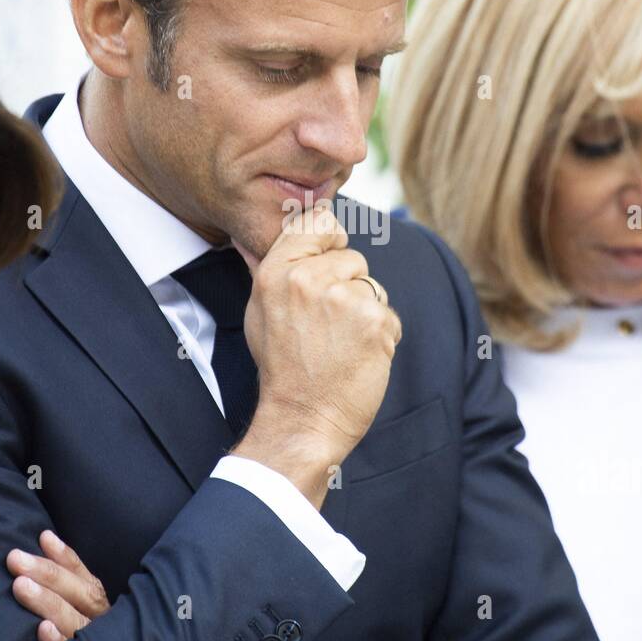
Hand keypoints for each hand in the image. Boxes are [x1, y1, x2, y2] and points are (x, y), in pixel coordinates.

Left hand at [6, 531, 109, 640]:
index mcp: (104, 613)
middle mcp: (105, 630)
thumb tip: (42, 543)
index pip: (85, 580)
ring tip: (20, 586)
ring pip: (75, 622)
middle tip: (15, 559)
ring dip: (48, 602)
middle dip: (47, 574)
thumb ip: (70, 591)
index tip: (43, 537)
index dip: (67, 558)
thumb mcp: (83, 619)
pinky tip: (42, 632)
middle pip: (79, 596)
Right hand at [231, 202, 401, 507]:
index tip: (327, 264)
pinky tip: (358, 357)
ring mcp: (345, 299)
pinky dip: (380, 336)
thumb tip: (252, 237)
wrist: (302, 420)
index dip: (329, 240)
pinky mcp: (376, 321)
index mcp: (277, 271)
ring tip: (340, 344)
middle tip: (326, 326)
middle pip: (352, 257)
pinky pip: (389, 314)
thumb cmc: (282, 368)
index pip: (318, 220)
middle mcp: (310, 279)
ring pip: (373, 287)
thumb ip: (270, 268)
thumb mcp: (260, 311)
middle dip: (347, 286)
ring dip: (365, 313)